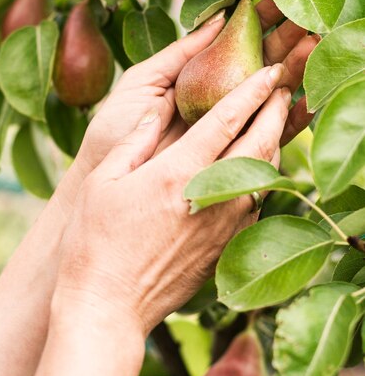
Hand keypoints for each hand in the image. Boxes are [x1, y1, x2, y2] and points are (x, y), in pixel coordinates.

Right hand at [55, 62, 289, 337]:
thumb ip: (136, 140)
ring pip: (265, 175)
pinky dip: (261, 179)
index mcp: (177, 174)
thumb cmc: (94, 241)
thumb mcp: (102, 181)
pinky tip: (251, 171)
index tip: (268, 72)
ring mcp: (223, 226)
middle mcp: (210, 198)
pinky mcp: (224, 248)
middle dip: (274, 110)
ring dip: (273, 143)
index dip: (251, 91)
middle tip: (280, 87)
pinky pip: (255, 205)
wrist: (107, 304)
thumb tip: (160, 109)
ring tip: (272, 122)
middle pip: (259, 143)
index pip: (227, 121)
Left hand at [75, 0, 317, 177]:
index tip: (279, 2)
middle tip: (308, 21)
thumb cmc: (115, 126)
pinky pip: (268, 141)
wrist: (104, 173)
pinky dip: (290, 122)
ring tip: (312, 47)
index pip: (234, 46)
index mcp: (196, 79)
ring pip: (270, 100)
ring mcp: (225, 131)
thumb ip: (180, 53)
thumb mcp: (143, 80)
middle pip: (259, 68)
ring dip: (295, 74)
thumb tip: (221, 16)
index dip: (258, 24)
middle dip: (286, 43)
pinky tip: (306, 100)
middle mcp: (215, 103)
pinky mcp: (231, 161)